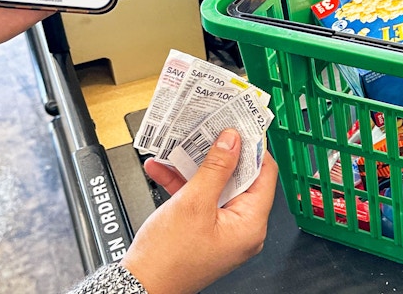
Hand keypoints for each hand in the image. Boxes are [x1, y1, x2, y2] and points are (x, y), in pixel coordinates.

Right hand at [122, 129, 278, 293]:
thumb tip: (233, 141)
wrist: (138, 287)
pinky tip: (163, 168)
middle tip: (213, 129)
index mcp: (250, 224)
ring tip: (185, 144)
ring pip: (216, 186)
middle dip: (221, 153)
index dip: (254, 147)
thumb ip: (216, 168)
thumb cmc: (167, 259)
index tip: (243, 126)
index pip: (264, 174)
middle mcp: (242, 229)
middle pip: (239, 178)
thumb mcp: (193, 203)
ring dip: (197, 166)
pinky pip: (200, 199)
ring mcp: (222, 230)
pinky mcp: (203, 230)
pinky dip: (183, 183)